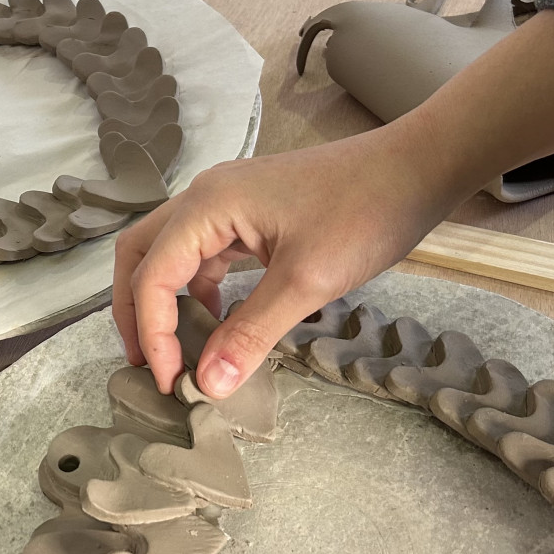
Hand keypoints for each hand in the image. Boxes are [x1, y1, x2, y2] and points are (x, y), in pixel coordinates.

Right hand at [112, 122, 459, 397]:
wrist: (417, 167)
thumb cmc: (364, 212)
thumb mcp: (306, 281)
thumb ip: (251, 332)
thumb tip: (208, 385)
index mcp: (208, 205)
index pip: (151, 275)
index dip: (153, 333)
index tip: (171, 381)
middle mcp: (206, 198)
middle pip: (141, 255)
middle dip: (136, 313)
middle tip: (150, 365)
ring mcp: (228, 203)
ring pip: (170, 255)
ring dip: (164, 302)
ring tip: (177, 353)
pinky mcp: (251, 215)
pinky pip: (204, 255)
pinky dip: (198, 292)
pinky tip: (216, 323)